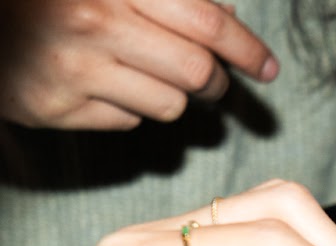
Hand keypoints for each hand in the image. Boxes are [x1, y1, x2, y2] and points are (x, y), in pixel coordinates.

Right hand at [0, 0, 277, 129]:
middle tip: (215, 79)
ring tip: (146, 72)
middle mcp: (92, 23)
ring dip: (173, 95)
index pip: (206, 25)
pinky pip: (126, 121)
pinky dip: (130, 107)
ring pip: (169, 105)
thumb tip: (228, 18)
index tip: (268, 67)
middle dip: (216, 80)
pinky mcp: (52, 107)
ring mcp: (69, 69)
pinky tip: (106, 84)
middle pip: (196, 72)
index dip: (246, 49)